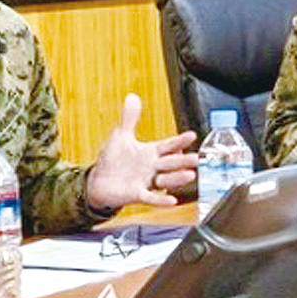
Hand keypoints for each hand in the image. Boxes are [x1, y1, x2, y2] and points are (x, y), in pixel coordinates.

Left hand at [86, 94, 197, 209]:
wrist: (99, 182)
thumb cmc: (113, 159)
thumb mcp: (121, 136)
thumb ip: (129, 118)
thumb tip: (132, 97)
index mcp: (150, 152)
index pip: (168, 145)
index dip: (179, 141)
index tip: (192, 135)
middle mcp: (152, 167)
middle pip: (171, 163)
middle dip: (183, 160)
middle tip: (196, 158)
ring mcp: (146, 182)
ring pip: (166, 180)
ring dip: (178, 178)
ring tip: (190, 175)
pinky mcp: (137, 195)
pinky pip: (151, 198)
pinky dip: (161, 200)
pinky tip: (172, 201)